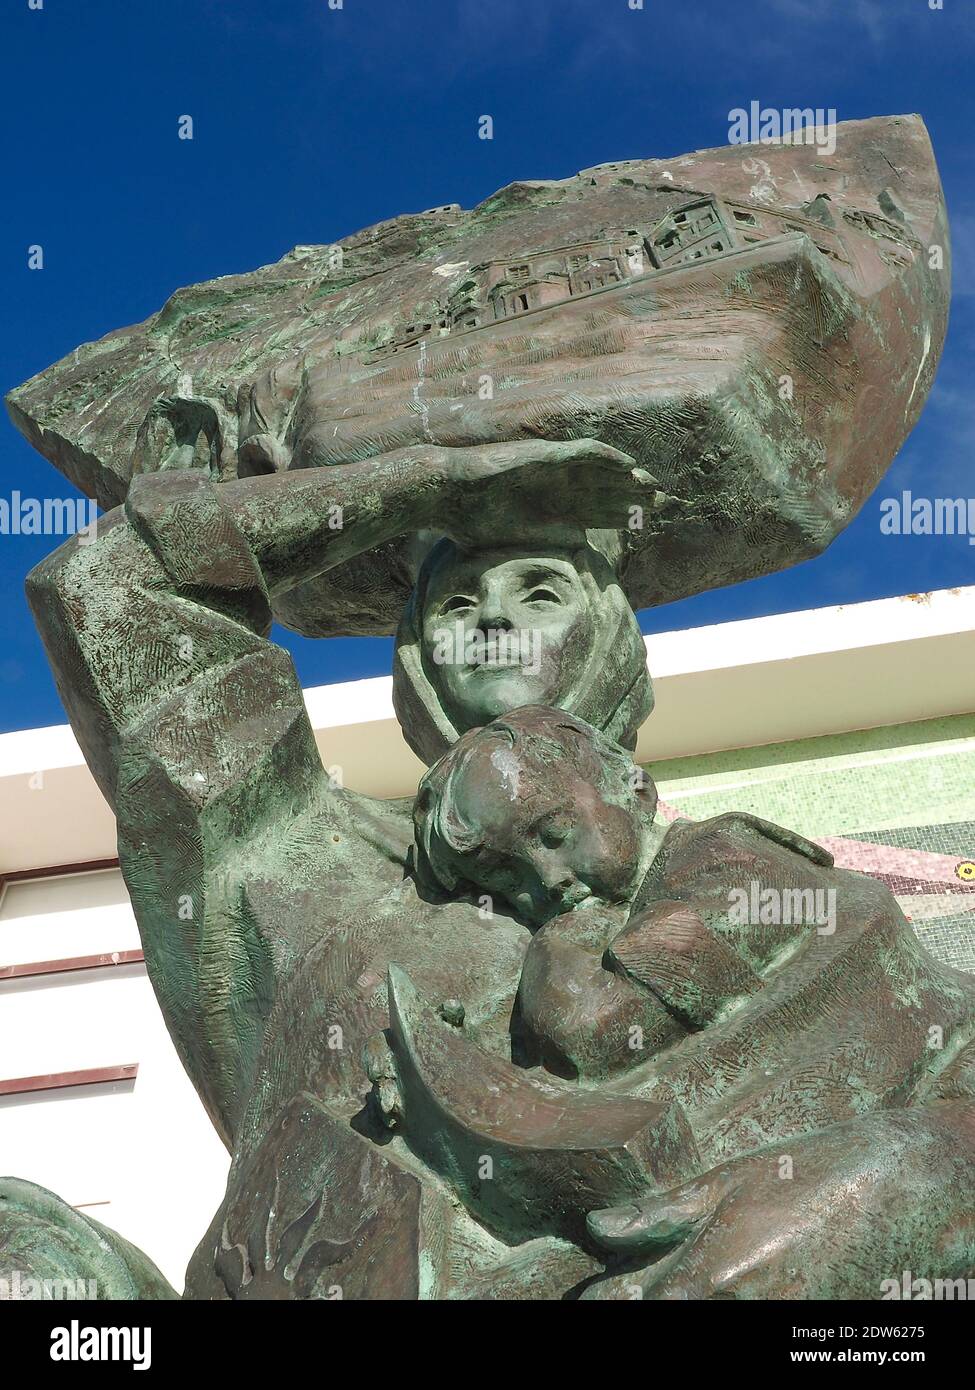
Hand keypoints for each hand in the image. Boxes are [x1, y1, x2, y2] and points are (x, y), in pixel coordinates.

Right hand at [433, 438, 676, 547]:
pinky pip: (583, 452)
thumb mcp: (521, 541)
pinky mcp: (545, 455)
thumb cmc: (474, 524)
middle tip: (665, 502)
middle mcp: (559, 488)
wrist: (450, 496)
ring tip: (653, 484)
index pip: (598, 513)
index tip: (649, 525)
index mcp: (554, 511)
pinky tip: (628, 464)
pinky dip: (607, 457)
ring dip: (627, 477)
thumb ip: (553, 541)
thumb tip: (583, 546)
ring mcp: (553, 470)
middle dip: (634, 497)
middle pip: (606, 491)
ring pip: (600, 470)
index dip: (624, 517)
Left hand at [585, 1102, 974, 1298]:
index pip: (639, 1306)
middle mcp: (741, 1308)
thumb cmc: (804, 1175)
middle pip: (672, 1324)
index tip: (591, 1296)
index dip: (609, 1301)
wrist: (892, 1190)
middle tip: (638, 1289)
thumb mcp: (726, 1181)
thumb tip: (598, 1226)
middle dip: (649, 1307)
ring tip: (696, 1281)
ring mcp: (777, 1328)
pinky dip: (734, 1310)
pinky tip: (734, 1289)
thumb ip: (660, 1212)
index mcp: (714, 1271)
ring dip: (691, 1311)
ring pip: (713, 1335)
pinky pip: (759, 1332)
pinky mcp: (804, 1339)